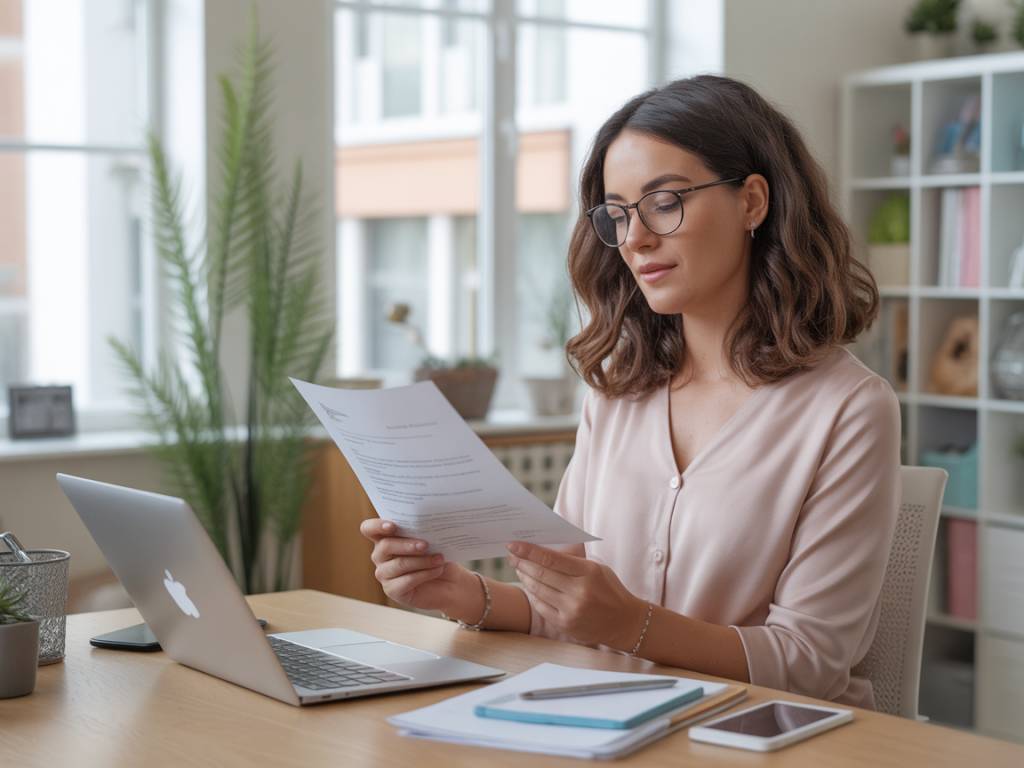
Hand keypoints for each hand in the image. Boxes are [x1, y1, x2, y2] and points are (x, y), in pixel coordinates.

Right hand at [359, 518, 471, 612]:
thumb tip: (425, 524)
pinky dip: (425, 574)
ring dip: (422, 560)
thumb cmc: (438, 555)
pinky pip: (407, 580)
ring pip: (399, 564)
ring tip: (439, 559)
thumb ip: (422, 531)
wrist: (450, 582)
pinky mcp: (392, 590)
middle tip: (426, 545)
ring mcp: (384, 574)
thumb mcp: (432, 540)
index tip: (393, 526)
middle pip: (385, 546)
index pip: (369, 529)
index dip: (377, 526)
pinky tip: (437, 570)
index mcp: (385, 537)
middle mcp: (380, 555)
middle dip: (407, 544)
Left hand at [507, 541, 647, 650]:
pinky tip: (528, 586)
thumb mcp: (597, 569)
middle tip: (512, 555)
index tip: (514, 544)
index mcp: (589, 572)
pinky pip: (541, 607)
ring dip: (525, 577)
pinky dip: (532, 595)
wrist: (625, 622)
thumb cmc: (610, 590)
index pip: (551, 559)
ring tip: (519, 568)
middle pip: (541, 574)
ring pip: (538, 590)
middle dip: (522, 562)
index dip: (529, 551)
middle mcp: (579, 592)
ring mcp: (571, 610)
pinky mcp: (565, 625)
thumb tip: (542, 552)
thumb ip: (572, 562)